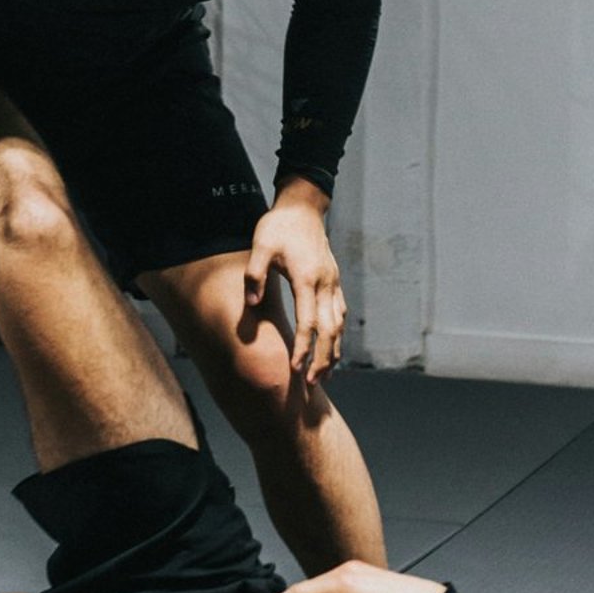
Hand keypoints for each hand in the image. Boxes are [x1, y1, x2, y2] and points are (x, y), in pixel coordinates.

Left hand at [246, 182, 345, 380]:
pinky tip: (331, 349)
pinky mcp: (334, 281)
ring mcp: (333, 283)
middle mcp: (325, 284)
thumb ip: (255, 274)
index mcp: (307, 278)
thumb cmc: (278, 227)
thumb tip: (252, 305)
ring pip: (340, 325)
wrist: (302, 207)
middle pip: (331, 330)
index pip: (309, 321)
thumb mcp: (260, 246)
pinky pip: (341, 314)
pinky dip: (338, 335)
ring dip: (334, 352)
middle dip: (323, 359)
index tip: (296, 370)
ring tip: (325, 376)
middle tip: (313, 385)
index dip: (304, 348)